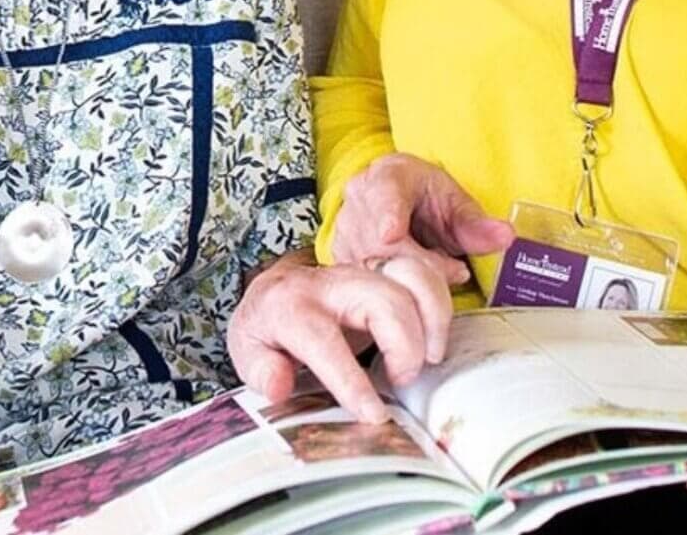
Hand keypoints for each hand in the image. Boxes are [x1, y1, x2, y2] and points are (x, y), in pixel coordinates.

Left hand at [228, 249, 453, 421]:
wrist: (275, 288)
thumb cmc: (266, 327)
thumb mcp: (247, 350)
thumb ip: (261, 370)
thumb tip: (280, 385)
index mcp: (291, 306)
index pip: (324, 340)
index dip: (351, 380)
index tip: (373, 415)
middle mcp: (330, 282)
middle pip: (382, 299)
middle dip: (404, 345)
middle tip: (402, 380)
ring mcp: (361, 270)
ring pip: (411, 276)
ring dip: (431, 317)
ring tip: (429, 357)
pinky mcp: (383, 270)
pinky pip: (422, 271)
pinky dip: (439, 300)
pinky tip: (436, 332)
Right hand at [332, 152, 513, 284]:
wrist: (403, 203)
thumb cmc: (427, 200)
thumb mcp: (456, 204)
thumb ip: (477, 224)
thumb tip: (505, 236)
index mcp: (388, 174)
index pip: (385, 193)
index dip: (388, 215)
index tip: (391, 234)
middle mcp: (359, 196)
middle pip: (381, 241)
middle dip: (420, 263)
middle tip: (454, 270)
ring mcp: (345, 227)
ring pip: (371, 265)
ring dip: (407, 278)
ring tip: (435, 270)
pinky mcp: (341, 256)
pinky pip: (363, 281)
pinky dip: (390, 288)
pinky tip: (409, 282)